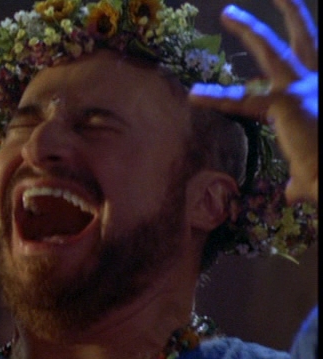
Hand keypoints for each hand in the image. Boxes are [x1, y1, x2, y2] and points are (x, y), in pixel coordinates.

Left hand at [188, 0, 317, 204]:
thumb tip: (294, 195)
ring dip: (250, 28)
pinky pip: (240, 101)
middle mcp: (316, 85)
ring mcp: (303, 89)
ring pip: (272, 49)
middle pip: (302, 40)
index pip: (298, 71)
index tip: (276, 50)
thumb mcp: (313, 173)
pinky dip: (215, 100)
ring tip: (228, 13)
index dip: (285, 61)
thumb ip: (300, 180)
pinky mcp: (288, 101)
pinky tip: (194, 96)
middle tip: (248, 10)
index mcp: (320, 97)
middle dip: (285, 16)